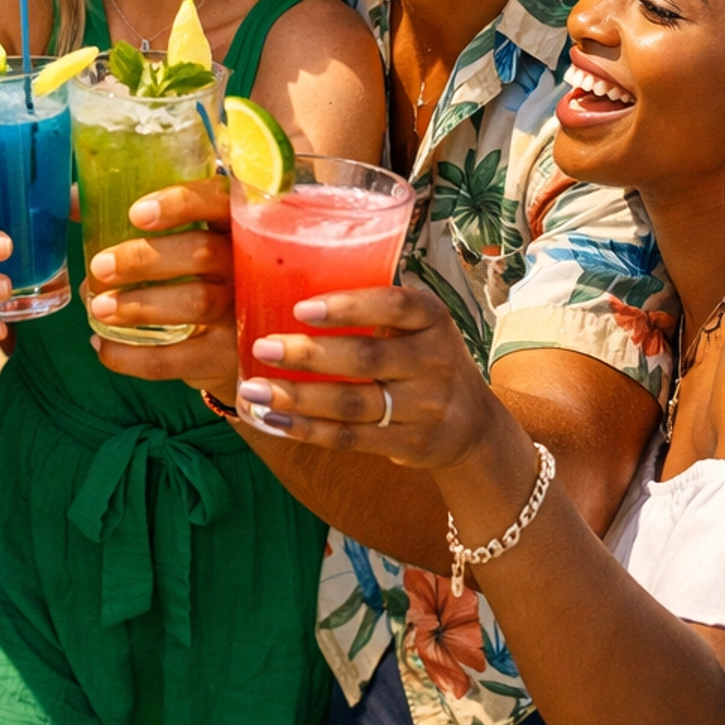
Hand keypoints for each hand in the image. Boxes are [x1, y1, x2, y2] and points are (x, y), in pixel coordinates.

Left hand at [87, 176, 237, 389]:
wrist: (249, 346)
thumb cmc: (202, 275)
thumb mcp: (185, 241)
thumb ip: (137, 220)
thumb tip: (71, 203)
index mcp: (234, 224)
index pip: (217, 200)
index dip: (181, 204)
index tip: (136, 214)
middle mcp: (248, 264)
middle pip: (203, 252)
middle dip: (145, 259)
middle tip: (100, 266)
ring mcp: (243, 312)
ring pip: (196, 303)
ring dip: (140, 306)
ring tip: (98, 308)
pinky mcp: (229, 359)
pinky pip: (178, 359)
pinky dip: (134, 357)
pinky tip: (103, 347)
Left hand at [233, 286, 498, 470]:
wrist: (471, 424)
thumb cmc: (422, 356)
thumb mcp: (417, 324)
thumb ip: (372, 307)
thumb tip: (285, 280)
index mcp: (433, 319)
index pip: (396, 306)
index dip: (349, 306)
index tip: (301, 308)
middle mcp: (434, 361)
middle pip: (366, 358)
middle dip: (308, 354)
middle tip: (262, 348)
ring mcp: (424, 407)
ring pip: (352, 403)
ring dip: (297, 398)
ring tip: (253, 390)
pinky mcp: (410, 444)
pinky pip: (350, 438)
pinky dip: (307, 430)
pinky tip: (273, 421)